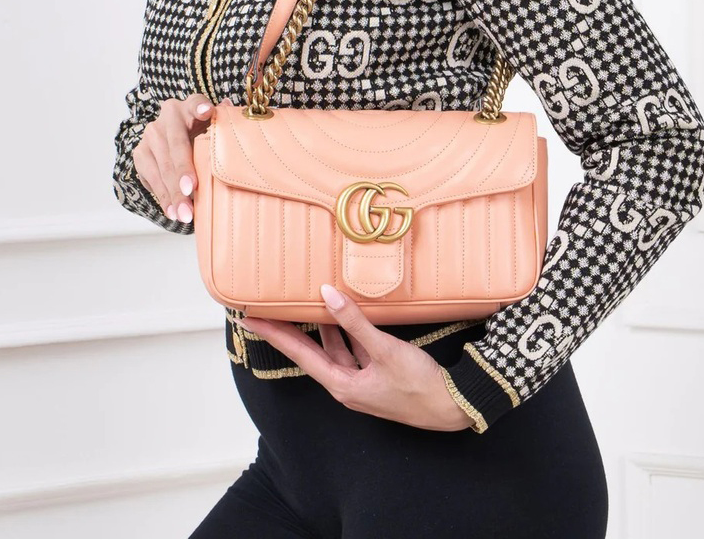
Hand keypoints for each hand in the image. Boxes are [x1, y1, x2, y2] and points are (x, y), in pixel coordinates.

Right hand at [132, 94, 232, 221]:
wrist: (172, 139)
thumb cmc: (202, 135)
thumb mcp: (215, 127)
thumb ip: (224, 122)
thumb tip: (231, 109)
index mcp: (188, 107)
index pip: (196, 103)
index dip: (201, 108)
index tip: (207, 112)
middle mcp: (166, 119)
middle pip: (175, 145)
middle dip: (182, 171)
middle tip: (192, 191)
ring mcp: (150, 137)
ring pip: (161, 167)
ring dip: (172, 193)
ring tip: (184, 213)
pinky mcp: (141, 155)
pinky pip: (151, 179)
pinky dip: (163, 197)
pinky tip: (172, 211)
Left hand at [233, 284, 474, 431]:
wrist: (452, 406)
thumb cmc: (419, 385)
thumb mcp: (385, 350)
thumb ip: (355, 322)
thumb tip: (327, 295)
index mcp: (342, 384)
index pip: (299, 353)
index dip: (275, 334)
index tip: (251, 319)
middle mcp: (346, 386)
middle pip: (311, 353)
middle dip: (290, 332)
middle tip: (269, 311)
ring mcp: (362, 382)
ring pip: (333, 351)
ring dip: (321, 329)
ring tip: (305, 305)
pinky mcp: (377, 377)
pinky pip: (353, 351)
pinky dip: (345, 333)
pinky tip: (345, 316)